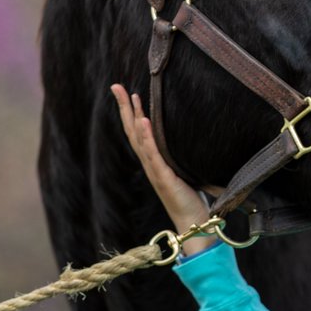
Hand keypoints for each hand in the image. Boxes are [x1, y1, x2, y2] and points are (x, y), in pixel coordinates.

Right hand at [111, 84, 219, 255]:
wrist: (194, 224)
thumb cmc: (191, 199)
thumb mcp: (186, 171)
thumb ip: (182, 156)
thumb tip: (192, 135)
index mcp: (154, 162)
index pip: (138, 132)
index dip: (131, 111)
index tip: (126, 91)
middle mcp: (151, 165)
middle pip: (132, 132)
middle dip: (125, 108)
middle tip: (116, 86)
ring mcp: (156, 172)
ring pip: (140, 141)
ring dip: (134, 118)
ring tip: (131, 97)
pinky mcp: (165, 179)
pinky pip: (154, 156)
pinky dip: (147, 138)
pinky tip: (144, 122)